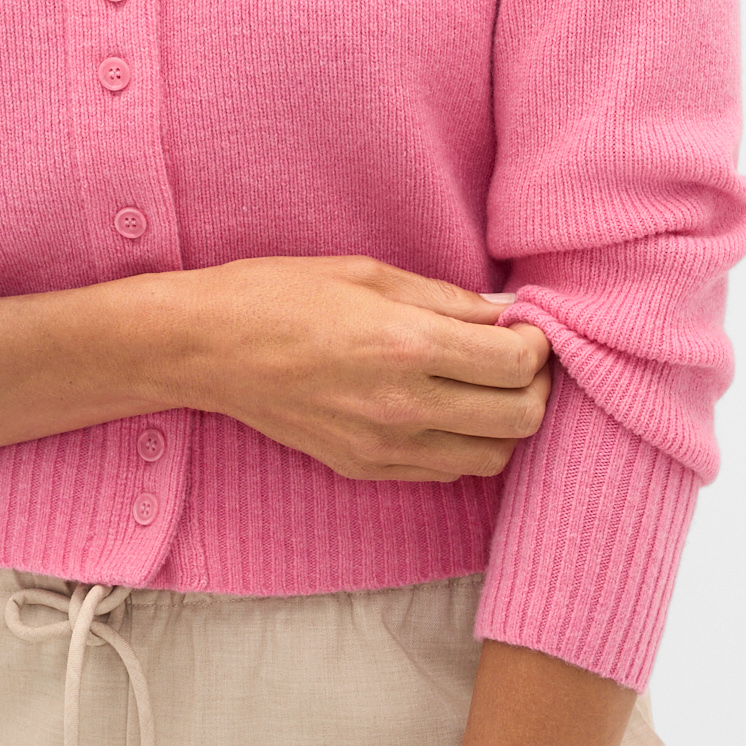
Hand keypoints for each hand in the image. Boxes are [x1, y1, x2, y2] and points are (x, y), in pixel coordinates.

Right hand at [169, 256, 548, 482]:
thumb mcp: (367, 274)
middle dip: (536, 386)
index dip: (538, 344)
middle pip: (520, 419)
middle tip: (519, 359)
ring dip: (505, 423)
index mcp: (407, 345)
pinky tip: (446, 410)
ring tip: (485, 388)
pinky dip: (464, 445)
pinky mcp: (364, 468)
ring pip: (492, 457)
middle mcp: (403, 405)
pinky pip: (446, 471)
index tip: (525, 328)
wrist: (207, 349)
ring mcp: (383, 445)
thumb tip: (507, 314)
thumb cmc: (280, 294)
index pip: (518, 364)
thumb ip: (446, 299)